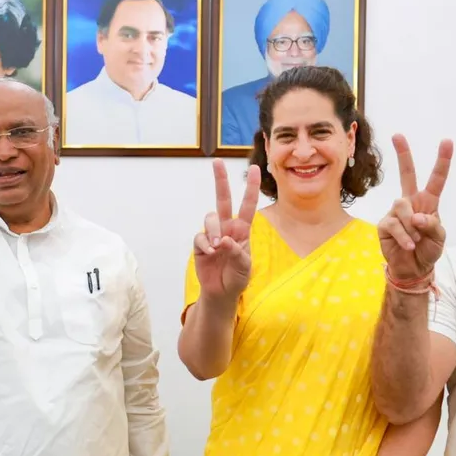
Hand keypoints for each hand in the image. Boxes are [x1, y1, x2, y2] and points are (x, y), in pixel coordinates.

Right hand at [193, 160, 259, 300]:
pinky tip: (210, 253)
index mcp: (242, 230)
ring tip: (217, 247)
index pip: (248, 205)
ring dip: (213, 230)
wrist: (221, 293)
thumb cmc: (237, 278)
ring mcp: (212, 235)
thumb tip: (223, 239)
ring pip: (210, 218)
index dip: (251, 187)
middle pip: (223, 199)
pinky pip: (199, 236)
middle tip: (217, 162)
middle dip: (220, 180)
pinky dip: (205, 243)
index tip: (256, 169)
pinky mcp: (200, 244)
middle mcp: (227, 228)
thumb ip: (237, 252)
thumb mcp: (244, 267)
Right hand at [378, 135, 452, 280]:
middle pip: (407, 174)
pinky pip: (394, 224)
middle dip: (403, 154)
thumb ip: (433, 225)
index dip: (442, 161)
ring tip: (416, 241)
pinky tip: (408, 245)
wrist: (412, 268)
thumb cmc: (428, 250)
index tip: (447, 141)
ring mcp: (396, 212)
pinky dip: (404, 236)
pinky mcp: (384, 224)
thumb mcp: (439, 238)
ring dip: (412, 226)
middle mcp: (411, 202)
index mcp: (428, 202)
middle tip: (398, 135)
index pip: (436, 179)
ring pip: (402, 206)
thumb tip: (417, 217)